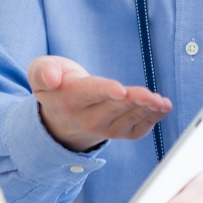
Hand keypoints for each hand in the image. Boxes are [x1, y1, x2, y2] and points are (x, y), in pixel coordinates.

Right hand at [28, 55, 171, 152]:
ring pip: (128, 119)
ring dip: (146, 110)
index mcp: (68, 99)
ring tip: (161, 101)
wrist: (62, 116)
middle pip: (113, 108)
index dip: (105, 91)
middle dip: (132, 101)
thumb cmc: (56, 85)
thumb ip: (43, 70)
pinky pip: (138, 128)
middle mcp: (87, 118)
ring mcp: (105, 128)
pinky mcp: (120, 132)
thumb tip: (51, 77)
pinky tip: (162, 106)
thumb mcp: (40, 71)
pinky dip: (153, 118)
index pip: (89, 93)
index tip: (120, 89)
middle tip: (150, 95)